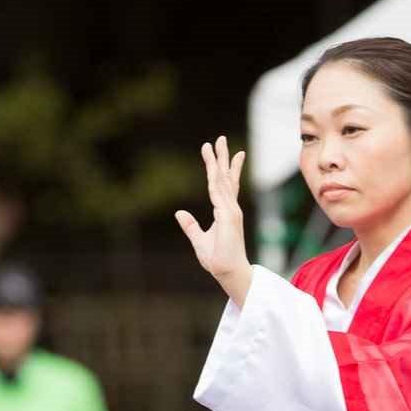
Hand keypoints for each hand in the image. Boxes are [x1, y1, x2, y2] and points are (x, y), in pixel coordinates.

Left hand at [175, 136, 251, 302]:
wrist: (227, 272)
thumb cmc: (217, 259)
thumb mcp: (198, 240)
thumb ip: (190, 226)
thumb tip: (179, 213)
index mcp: (225, 212)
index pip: (225, 186)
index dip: (222, 168)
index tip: (217, 153)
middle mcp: (230, 208)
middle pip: (227, 177)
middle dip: (223, 158)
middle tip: (221, 138)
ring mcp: (231, 211)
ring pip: (224, 180)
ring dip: (220, 161)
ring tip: (217, 144)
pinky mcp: (228, 216)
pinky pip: (219, 193)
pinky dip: (216, 178)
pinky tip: (213, 166)